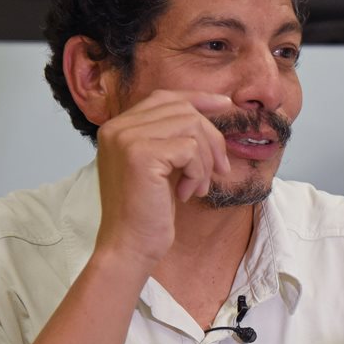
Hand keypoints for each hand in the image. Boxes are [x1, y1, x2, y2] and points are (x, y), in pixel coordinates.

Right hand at [93, 89, 234, 269]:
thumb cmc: (147, 212)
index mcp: (118, 127)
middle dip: (211, 139)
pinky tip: (187, 193)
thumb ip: (174, 137)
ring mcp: (126, 138)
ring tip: (199, 187)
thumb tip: (215, 108)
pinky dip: (198, 172)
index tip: (226, 106)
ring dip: (206, 160)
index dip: (199, 99)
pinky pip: (191, 149)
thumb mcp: (162, 165)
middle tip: (219, 170)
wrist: (128, 247)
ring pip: (192, 127)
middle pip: (184, 111)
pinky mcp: (140, 154)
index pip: (165, 97)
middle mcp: (117, 127)